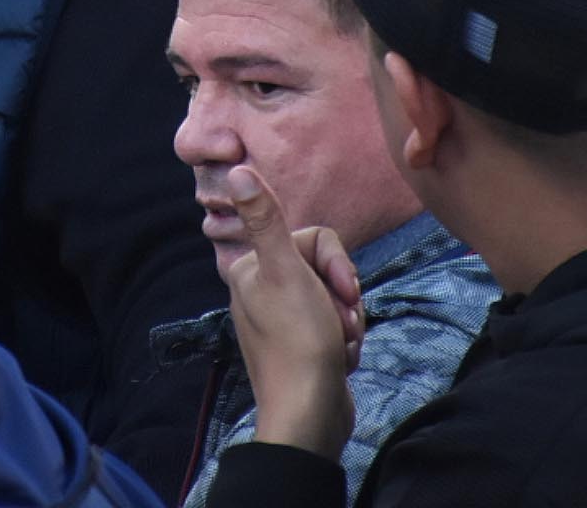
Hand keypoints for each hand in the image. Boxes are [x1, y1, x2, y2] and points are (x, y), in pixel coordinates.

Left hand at [224, 166, 361, 458]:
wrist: (309, 415)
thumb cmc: (298, 341)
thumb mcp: (285, 272)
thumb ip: (264, 220)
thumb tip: (237, 171)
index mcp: (251, 269)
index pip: (314, 239)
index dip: (337, 264)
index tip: (342, 291)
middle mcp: (261, 290)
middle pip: (326, 268)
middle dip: (343, 296)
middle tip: (342, 323)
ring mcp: (282, 320)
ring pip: (336, 298)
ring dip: (348, 320)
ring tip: (341, 345)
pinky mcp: (302, 345)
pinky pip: (337, 326)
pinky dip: (346, 341)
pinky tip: (341, 360)